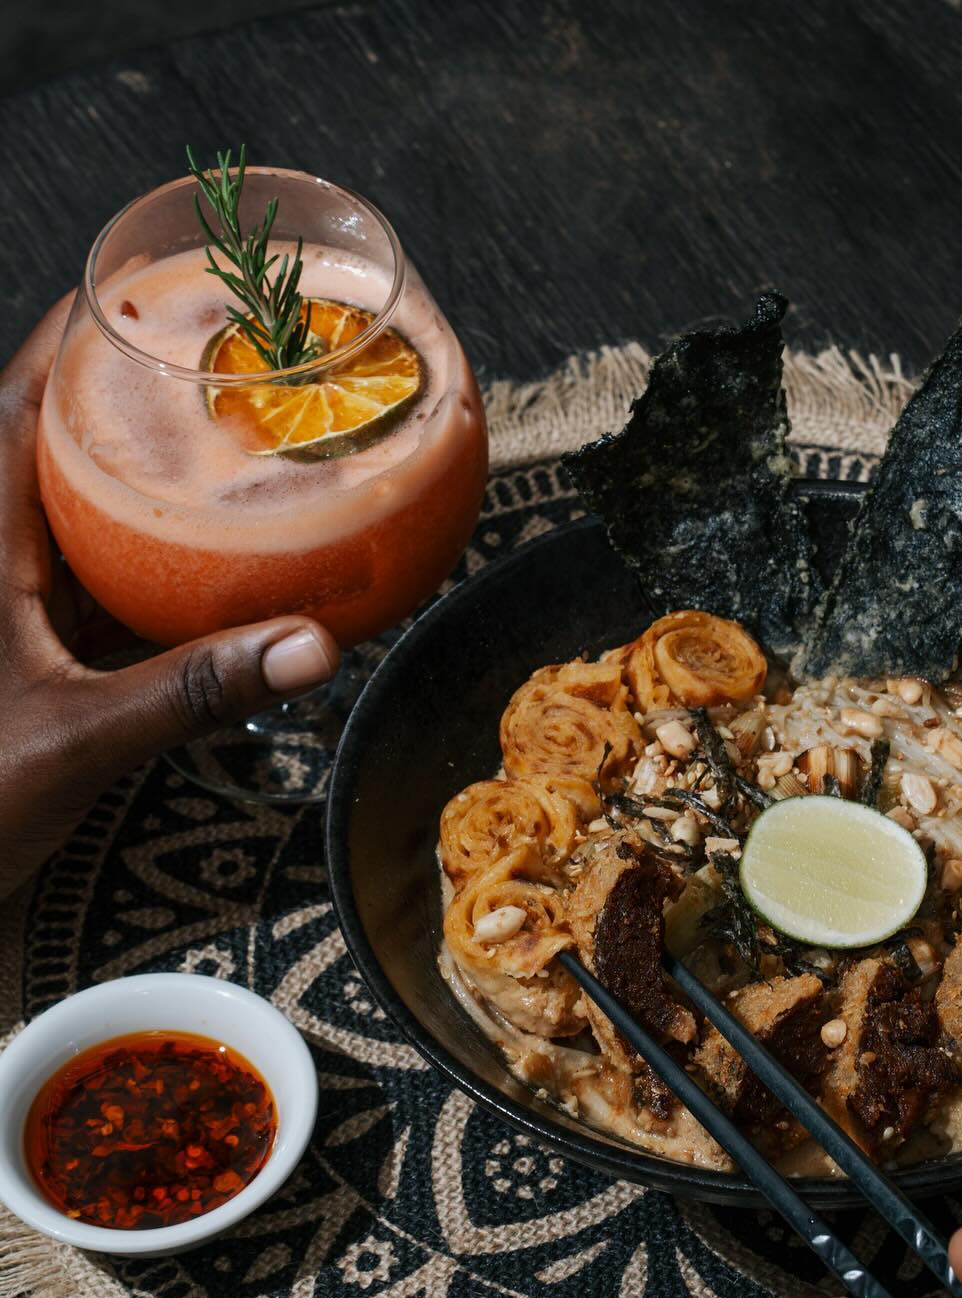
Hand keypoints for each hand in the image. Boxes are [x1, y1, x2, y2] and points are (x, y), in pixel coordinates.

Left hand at [0, 298, 340, 899]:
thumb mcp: (80, 738)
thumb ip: (197, 690)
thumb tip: (316, 646)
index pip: (25, 398)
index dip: (82, 333)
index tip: (151, 281)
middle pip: (64, 444)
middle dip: (140, 404)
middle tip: (228, 367)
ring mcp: (14, 612)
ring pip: (89, 521)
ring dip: (155, 491)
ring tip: (240, 456)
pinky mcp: (34, 663)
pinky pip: (107, 595)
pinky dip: (162, 578)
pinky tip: (224, 582)